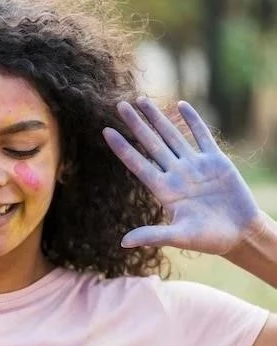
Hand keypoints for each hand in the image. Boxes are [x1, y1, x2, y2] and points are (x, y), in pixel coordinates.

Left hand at [102, 97, 262, 254]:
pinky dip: (192, 120)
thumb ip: (153, 236)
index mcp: (164, 190)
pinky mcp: (216, 161)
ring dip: (157, 118)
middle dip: (136, 124)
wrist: (241, 234)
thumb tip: (123, 243)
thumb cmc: (209, 239)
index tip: (106, 131)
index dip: (122, 147)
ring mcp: (195, 166)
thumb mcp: (180, 237)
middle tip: (119, 105)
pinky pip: (201, 136)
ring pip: (172, 135)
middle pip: (151, 143)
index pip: (137, 164)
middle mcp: (176, 174)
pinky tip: (180, 105)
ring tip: (141, 100)